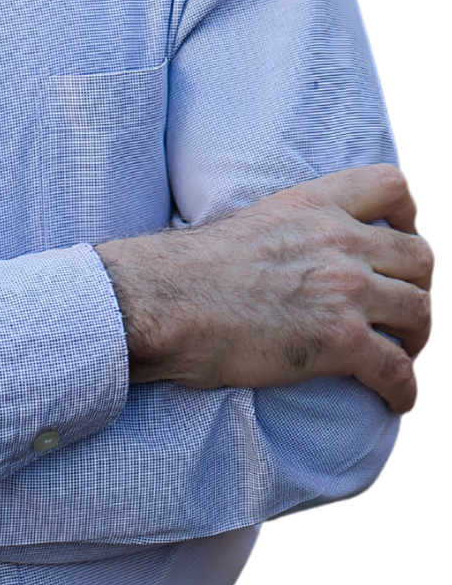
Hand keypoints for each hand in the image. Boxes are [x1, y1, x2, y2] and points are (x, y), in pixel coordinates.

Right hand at [93, 163, 434, 415]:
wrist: (164, 300)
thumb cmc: (190, 270)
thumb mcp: (251, 224)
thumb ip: (291, 233)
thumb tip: (298, 259)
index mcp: (312, 204)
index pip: (391, 185)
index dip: (408, 215)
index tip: (399, 238)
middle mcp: (338, 240)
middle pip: (418, 259)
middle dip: (415, 288)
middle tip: (397, 312)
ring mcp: (344, 289)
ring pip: (418, 313)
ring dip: (413, 339)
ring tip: (397, 355)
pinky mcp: (341, 340)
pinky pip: (399, 370)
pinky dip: (403, 390)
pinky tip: (391, 399)